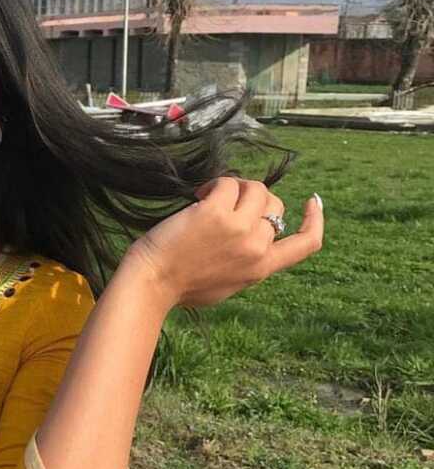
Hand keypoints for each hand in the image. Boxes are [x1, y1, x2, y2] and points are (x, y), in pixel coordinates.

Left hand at [123, 176, 323, 309]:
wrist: (152, 284)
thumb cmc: (181, 286)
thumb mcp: (228, 284)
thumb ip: (247, 263)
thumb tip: (253, 240)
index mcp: (262, 268)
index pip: (308, 243)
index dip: (316, 220)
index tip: (313, 202)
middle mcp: (256, 248)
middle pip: (276, 207)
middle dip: (254, 200)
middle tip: (226, 204)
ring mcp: (238, 229)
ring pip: (256, 189)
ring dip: (237, 187)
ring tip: (211, 197)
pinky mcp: (216, 213)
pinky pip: (228, 183)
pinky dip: (215, 184)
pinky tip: (197, 196)